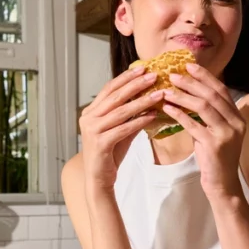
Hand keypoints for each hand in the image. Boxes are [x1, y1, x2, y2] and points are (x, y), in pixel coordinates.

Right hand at [79, 66, 163, 192]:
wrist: (99, 178)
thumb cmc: (109, 154)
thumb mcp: (120, 130)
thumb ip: (130, 116)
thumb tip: (149, 100)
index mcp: (91, 112)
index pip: (109, 89)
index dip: (126, 78)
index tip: (143, 70)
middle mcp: (89, 118)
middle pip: (115, 96)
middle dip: (136, 85)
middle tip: (153, 76)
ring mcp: (93, 130)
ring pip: (121, 111)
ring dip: (142, 102)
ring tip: (159, 94)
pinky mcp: (100, 143)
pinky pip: (123, 129)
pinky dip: (139, 121)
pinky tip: (152, 115)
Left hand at [161, 63, 245, 199]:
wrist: (222, 184)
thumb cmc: (215, 158)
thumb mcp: (214, 132)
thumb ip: (207, 115)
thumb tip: (187, 94)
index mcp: (238, 117)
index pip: (221, 90)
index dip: (205, 77)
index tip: (188, 66)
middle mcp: (236, 123)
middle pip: (212, 95)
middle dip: (192, 82)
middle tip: (173, 75)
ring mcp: (227, 134)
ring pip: (204, 107)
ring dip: (183, 96)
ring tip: (166, 90)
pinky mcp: (215, 145)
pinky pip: (194, 125)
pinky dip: (179, 114)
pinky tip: (167, 108)